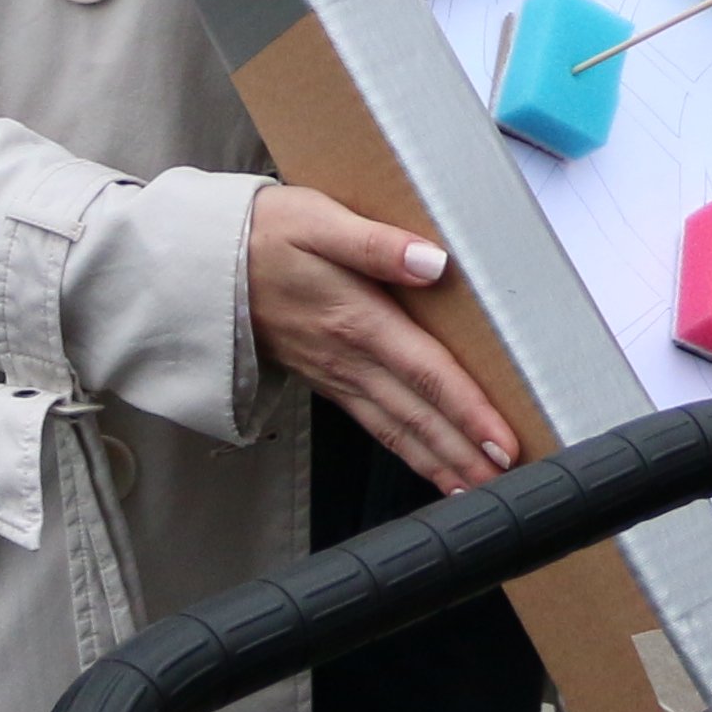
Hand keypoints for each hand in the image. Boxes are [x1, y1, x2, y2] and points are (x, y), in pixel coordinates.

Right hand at [249, 183, 517, 493]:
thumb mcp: (319, 221)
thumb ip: (377, 244)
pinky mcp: (327, 380)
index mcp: (357, 320)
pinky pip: (375, 425)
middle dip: (463, 454)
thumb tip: (433, 262)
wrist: (202, 264)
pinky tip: (431, 466)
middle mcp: (350, 359)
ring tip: (480, 490)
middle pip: (418, 416)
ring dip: (439, 463)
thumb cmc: (266, 234)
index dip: (468, 410)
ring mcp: (337, 375)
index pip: (426, 373)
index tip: (503, 442)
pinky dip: (407, 451)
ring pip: (397, 430)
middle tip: (509, 483)